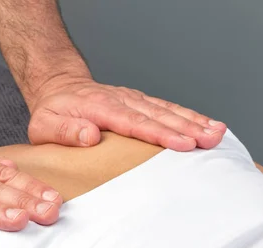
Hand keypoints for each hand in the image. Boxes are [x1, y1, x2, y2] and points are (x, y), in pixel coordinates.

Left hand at [27, 76, 226, 150]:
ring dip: (194, 121)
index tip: (182, 144)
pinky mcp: (140, 102)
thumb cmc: (52, 112)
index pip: (133, 122)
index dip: (159, 134)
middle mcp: (121, 100)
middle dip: (187, 128)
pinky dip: (189, 116)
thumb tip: (89, 135)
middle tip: (211, 141)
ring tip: (218, 133)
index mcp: (99, 107)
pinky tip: (208, 124)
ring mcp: (133, 99)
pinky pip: (167, 108)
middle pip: (158, 115)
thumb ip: (65, 130)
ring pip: (167, 110)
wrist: (59, 88)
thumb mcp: (45, 125)